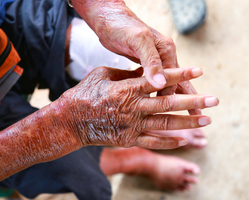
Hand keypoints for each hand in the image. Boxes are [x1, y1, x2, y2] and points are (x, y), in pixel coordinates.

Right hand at [61, 66, 217, 148]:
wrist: (71, 120)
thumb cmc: (85, 93)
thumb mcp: (104, 75)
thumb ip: (126, 74)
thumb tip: (145, 73)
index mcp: (127, 88)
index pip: (160, 80)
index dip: (180, 74)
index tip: (198, 70)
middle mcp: (133, 107)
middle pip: (169, 104)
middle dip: (194, 102)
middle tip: (213, 101)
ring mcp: (132, 126)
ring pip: (165, 125)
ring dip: (187, 123)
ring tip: (205, 121)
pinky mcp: (128, 139)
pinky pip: (153, 142)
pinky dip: (169, 142)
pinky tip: (182, 140)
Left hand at [72, 0, 199, 113]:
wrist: (109, 20)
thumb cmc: (122, 28)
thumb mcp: (137, 41)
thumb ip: (150, 61)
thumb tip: (161, 84)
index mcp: (166, 50)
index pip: (173, 80)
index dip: (169, 97)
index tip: (166, 113)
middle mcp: (164, 56)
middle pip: (180, 82)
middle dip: (188, 100)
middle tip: (197, 116)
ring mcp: (157, 60)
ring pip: (170, 83)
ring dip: (176, 97)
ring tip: (184, 113)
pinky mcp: (147, 63)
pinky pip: (158, 80)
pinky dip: (161, 91)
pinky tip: (160, 100)